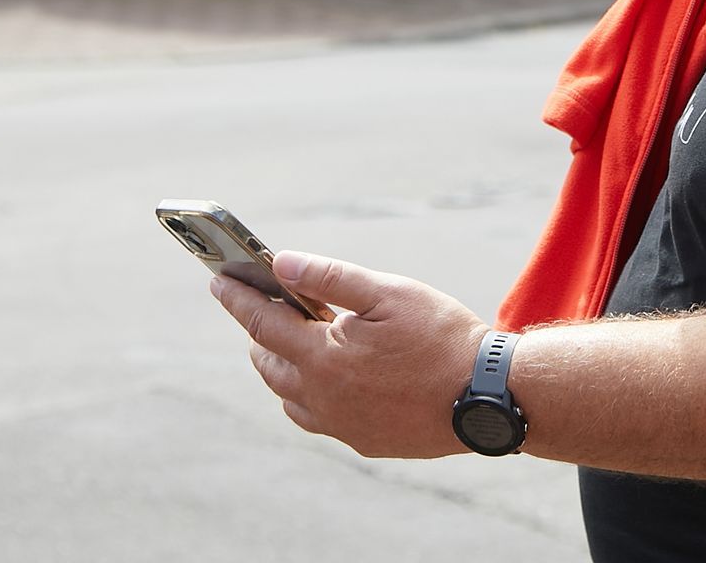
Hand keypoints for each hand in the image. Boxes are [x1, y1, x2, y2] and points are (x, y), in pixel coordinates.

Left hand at [209, 251, 487, 457]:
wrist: (488, 397)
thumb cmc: (442, 337)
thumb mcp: (388, 293)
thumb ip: (329, 277)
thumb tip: (281, 264)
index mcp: (323, 357)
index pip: (262, 324)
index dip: (238, 299)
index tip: (218, 282)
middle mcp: (322, 398)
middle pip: (269, 364)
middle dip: (259, 334)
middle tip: (264, 308)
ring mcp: (341, 425)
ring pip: (289, 396)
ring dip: (283, 366)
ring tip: (296, 342)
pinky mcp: (364, 441)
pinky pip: (319, 419)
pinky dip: (309, 396)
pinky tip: (330, 381)